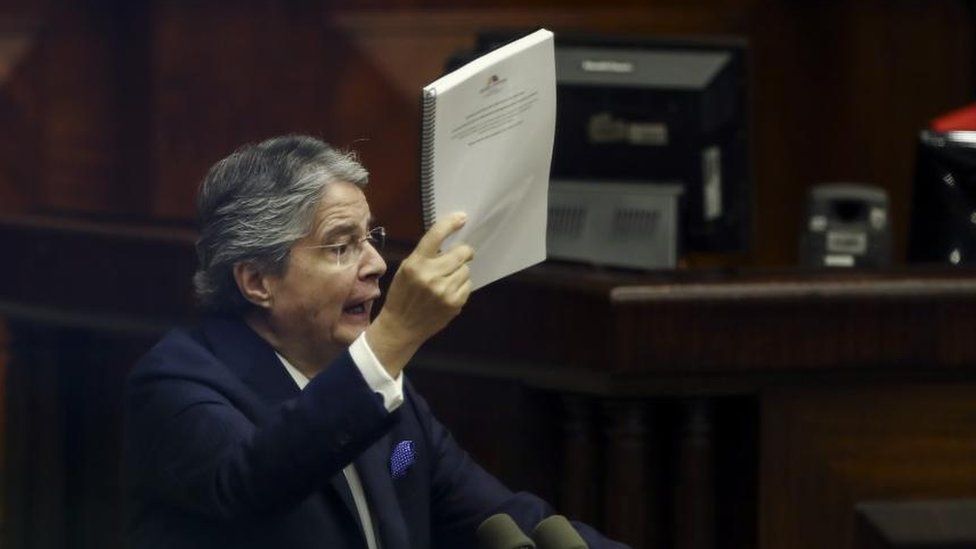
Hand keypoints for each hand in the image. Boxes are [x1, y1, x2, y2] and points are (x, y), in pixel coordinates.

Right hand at [366, 213, 473, 376]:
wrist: (401, 327)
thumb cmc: (402, 295)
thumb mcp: (406, 270)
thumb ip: (425, 256)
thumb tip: (449, 243)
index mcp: (415, 263)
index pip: (435, 235)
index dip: (450, 223)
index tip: (462, 217)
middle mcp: (431, 275)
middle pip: (461, 253)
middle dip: (463, 252)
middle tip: (461, 255)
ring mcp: (444, 290)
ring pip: (466, 269)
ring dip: (460, 271)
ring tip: (447, 279)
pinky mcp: (454, 303)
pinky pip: (468, 285)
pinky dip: (462, 285)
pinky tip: (449, 292)